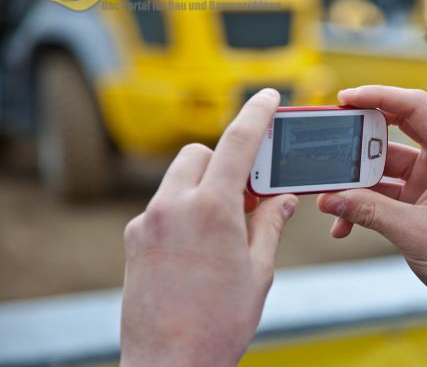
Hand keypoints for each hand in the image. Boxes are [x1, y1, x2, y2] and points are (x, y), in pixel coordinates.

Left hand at [120, 89, 298, 366]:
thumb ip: (269, 224)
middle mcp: (173, 206)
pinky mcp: (133, 239)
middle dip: (225, 162)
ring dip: (202, 185)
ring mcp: (147, 222)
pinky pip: (161, 206)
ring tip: (222, 223)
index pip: (237, 143)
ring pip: (178, 178)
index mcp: (212, 209)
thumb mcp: (258, 270)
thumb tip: (281, 199)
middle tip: (247, 193)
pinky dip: (182, 209)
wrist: (170, 364)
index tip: (268, 97)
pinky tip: (195, 245)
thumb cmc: (219, 322)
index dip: (256, 114)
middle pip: (200, 154)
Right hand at [317, 86, 426, 342]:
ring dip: (354, 185)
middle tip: (329, 146)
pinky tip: (343, 224)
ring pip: (380, 170)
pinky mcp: (417, 205)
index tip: (346, 99)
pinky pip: (382, 195)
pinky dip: (362, 206)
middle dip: (356, 145)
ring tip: (331, 198)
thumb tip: (331, 198)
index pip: (414, 107)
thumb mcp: (414, 232)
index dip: (379, 97)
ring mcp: (426, 184)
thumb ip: (369, 211)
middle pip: (390, 137)